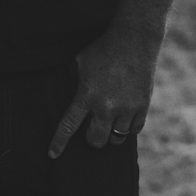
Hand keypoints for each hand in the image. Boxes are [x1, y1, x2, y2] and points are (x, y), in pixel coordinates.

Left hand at [49, 27, 160, 154]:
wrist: (134, 40)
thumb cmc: (103, 49)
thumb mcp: (80, 62)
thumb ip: (73, 80)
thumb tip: (66, 93)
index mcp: (86, 95)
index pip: (68, 125)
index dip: (59, 142)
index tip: (52, 155)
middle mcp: (106, 106)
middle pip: (95, 140)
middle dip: (92, 138)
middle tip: (93, 129)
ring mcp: (126, 108)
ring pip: (116, 138)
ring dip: (111, 134)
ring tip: (110, 123)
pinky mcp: (142, 106)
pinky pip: (133, 130)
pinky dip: (128, 128)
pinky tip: (124, 120)